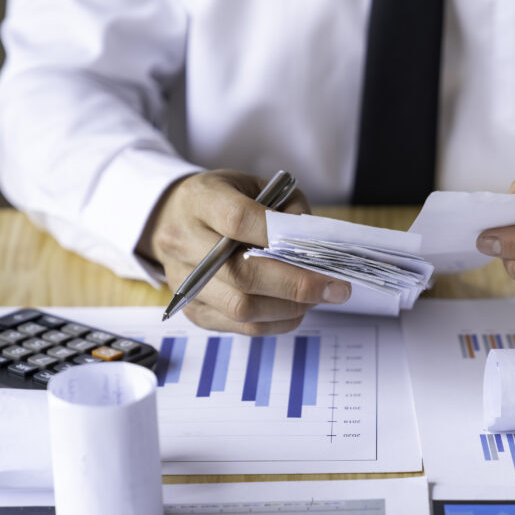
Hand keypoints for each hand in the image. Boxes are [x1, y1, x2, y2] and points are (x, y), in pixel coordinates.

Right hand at [136, 169, 350, 334]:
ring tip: (317, 297)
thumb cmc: (229, 200)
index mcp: (200, 200)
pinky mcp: (193, 310)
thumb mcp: (260, 187)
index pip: (237, 220)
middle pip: (242, 274)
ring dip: (290, 307)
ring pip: (242, 307)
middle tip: (336, 288)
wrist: (179, 219)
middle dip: (297, 285)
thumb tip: (319, 251)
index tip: (321, 254)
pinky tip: (295, 309)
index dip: (279, 237)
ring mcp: (184, 281)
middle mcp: (182, 241)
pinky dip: (277, 321)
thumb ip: (288, 212)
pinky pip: (240, 327)